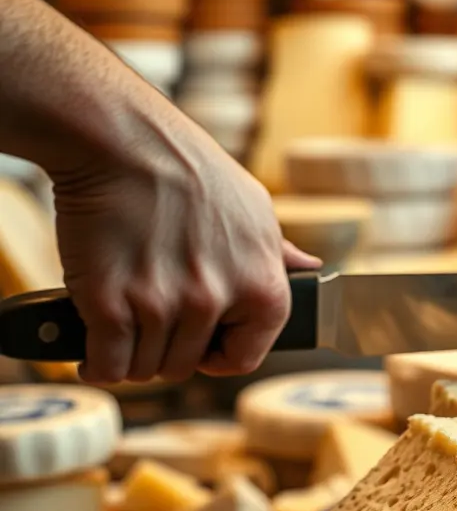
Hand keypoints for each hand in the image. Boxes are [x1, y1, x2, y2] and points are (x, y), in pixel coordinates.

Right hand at [53, 111, 319, 383]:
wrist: (124, 141)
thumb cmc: (190, 169)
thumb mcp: (257, 208)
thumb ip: (279, 252)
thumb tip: (311, 269)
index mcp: (262, 286)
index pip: (244, 358)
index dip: (218, 356)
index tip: (199, 345)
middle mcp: (216, 301)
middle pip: (184, 366)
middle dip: (165, 351)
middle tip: (148, 321)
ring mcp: (162, 304)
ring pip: (144, 369)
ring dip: (129, 353)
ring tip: (122, 323)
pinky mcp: (110, 303)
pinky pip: (107, 364)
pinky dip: (96, 363)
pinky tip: (91, 348)